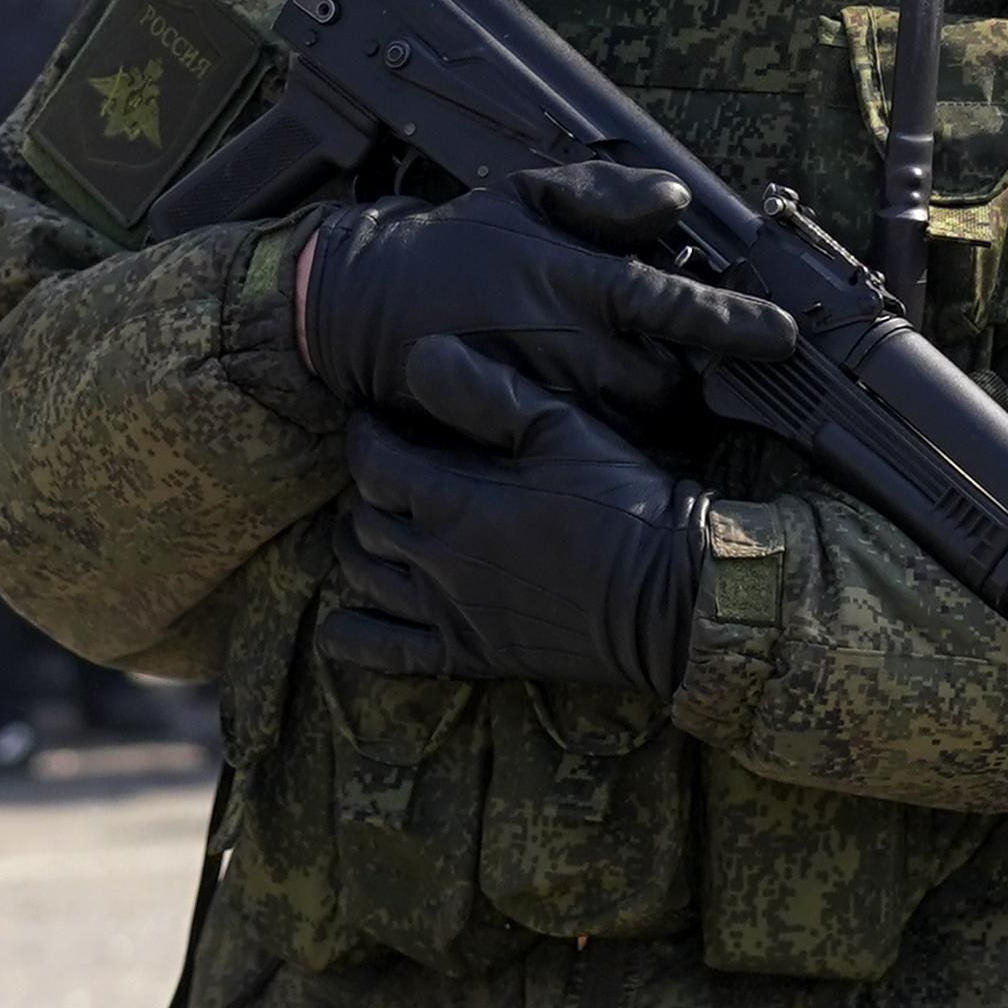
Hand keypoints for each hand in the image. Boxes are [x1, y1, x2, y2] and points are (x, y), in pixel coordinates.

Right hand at [293, 163, 795, 429]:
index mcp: (577, 280)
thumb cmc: (460, 244)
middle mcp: (567, 343)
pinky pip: (590, 449)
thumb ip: (605, 197)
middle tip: (690, 362)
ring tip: (641, 386)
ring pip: (636, 422)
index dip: (736, 323)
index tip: (785, 337)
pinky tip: (602, 414)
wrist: (367, 305)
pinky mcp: (518, 433)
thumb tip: (675, 200)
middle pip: (670, 382)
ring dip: (655, 411)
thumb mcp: (525, 194)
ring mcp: (543, 396)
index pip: (675, 305)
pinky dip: (611, 434)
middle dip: (691, 377)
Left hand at [326, 342, 709, 709]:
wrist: (668, 596)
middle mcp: (440, 561)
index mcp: (457, 500)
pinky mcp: (471, 656)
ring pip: (367, 578)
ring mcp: (452, 613)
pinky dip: (355, 639)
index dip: (364, 434)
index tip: (372, 419)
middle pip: (366, 520)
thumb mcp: (561, 429)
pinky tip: (339, 625)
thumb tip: (418, 351)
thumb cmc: (623, 503)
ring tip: (364, 526)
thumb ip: (486, 393)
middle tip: (379, 469)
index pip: (374, 462)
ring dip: (354, 548)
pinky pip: (390, 654)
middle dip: (362, 488)